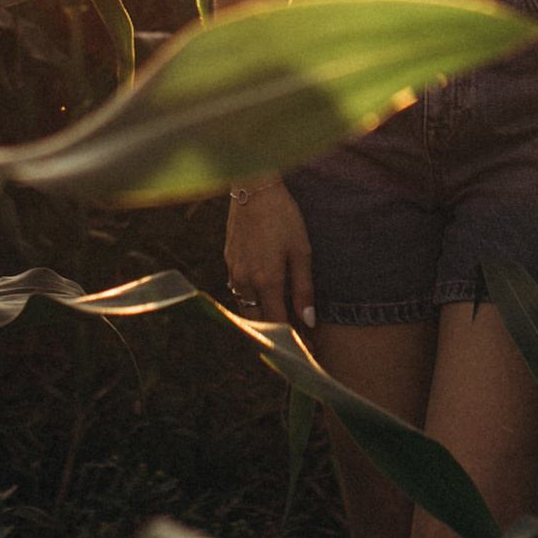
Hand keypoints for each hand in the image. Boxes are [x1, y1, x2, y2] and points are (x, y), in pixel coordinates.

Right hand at [226, 181, 315, 333]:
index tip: (305, 348)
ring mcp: (234, 271)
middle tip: (294, 339)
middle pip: (258, 321)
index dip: (292, 339)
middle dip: (275, 333)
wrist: (254, 188)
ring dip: (260, 317)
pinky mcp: (228, 260)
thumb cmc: (283, 217)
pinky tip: (263, 295)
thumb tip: (308, 321)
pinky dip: (250, 299)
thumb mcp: (301, 251)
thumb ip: (304, 288)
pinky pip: (238, 289)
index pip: (278, 323)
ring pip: (245, 307)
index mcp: (267, 282)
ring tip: (279, 320)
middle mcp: (246, 281)